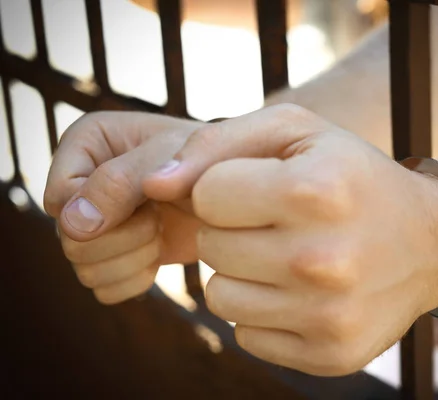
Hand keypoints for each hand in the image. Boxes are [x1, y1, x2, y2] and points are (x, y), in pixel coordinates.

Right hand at [44, 112, 203, 303]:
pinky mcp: (115, 255)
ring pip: (84, 268)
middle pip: (68, 239)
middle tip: (157, 217)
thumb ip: (121, 181)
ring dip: (131, 259)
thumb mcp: (171, 155)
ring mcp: (95, 223)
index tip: (148, 201)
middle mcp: (82, 183)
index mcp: (86, 144)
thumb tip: (74, 224)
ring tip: (160, 231)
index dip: (101, 212)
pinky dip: (134, 280)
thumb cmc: (212, 161)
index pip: (61, 197)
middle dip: (121, 237)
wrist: (238, 196)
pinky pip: (104, 289)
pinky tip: (158, 256)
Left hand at [143, 104, 437, 375]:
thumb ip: (216, 143)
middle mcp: (322, 260)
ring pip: (218, 297)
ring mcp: (327, 316)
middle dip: (233, 230)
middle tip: (276, 223)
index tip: (259, 187)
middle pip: (210, 248)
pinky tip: (300, 291)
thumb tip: (153, 185)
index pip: (206, 195)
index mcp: (314, 192)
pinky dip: (263, 310)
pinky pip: (246, 334)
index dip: (226, 188)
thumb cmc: (352, 177)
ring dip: (242, 273)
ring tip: (286, 255)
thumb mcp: (296, 131)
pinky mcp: (329, 354)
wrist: (430, 242)